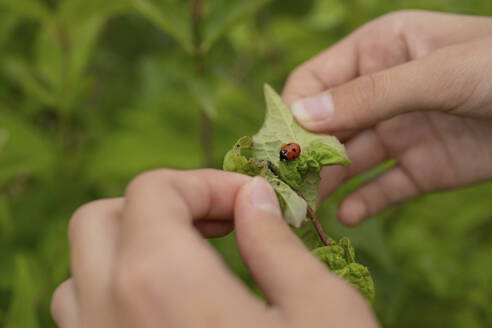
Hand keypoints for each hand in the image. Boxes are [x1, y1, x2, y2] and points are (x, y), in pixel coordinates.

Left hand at [51, 169, 377, 327]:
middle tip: (217, 223)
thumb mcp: (323, 311)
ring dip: (132, 248)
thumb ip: (277, 243)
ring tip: (193, 260)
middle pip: (99, 220)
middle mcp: (109, 317)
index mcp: (163, 285)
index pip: (152, 190)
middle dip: (158, 205)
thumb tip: (254, 198)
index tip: (251, 202)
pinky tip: (174, 308)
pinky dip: (119, 293)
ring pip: (82, 273)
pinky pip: (85, 320)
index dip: (205, 181)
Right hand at [282, 10, 491, 225]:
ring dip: (326, 183)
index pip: (315, 81)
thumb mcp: (437, 72)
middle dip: (304, 155)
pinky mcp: (421, 168)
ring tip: (308, 209)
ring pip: (349, 161)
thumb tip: (301, 116)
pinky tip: (347, 217)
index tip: (278, 146)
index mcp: (376, 52)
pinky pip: (384, 187)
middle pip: (326, 126)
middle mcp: (380, 92)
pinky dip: (364, 203)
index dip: (294, 111)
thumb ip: (370, 94)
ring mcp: (400, 131)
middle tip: (285, 187)